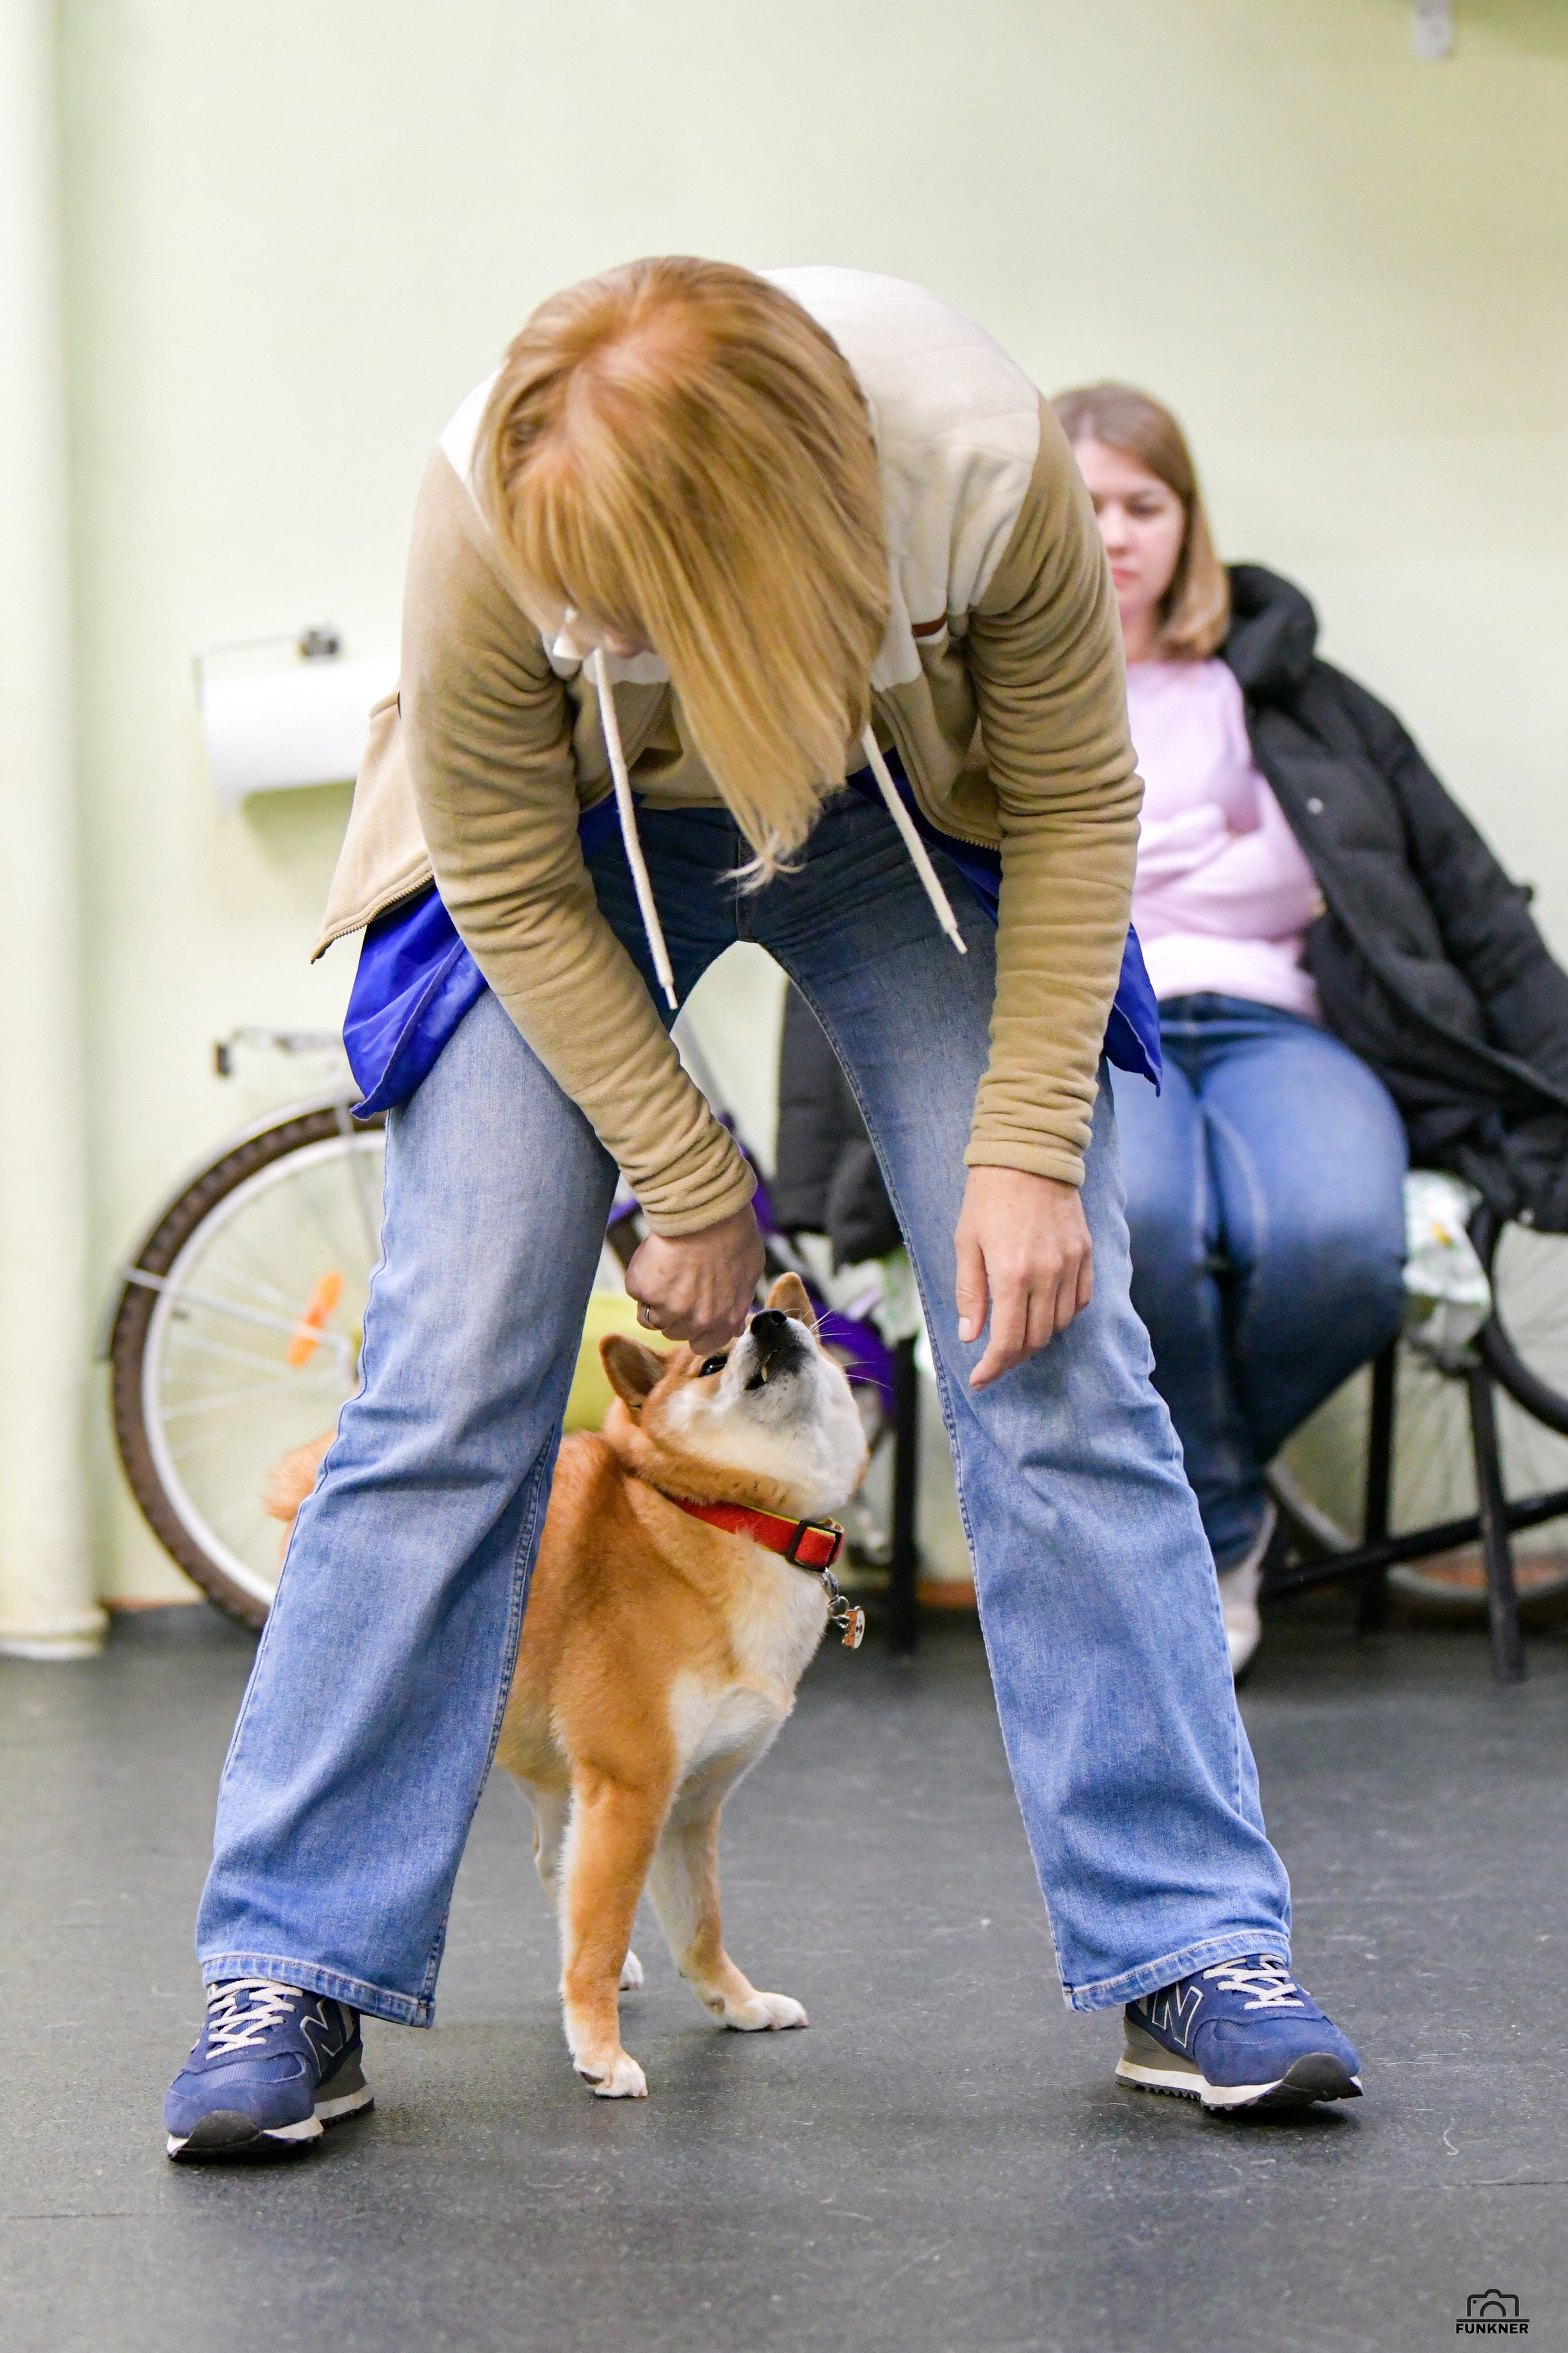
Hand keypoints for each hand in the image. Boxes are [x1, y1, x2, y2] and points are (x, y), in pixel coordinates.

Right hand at [624, 1202, 764, 1353]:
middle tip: (679, 1281)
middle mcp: (696, 1322)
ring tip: (667, 1269)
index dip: (695, 1330)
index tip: (692, 1312)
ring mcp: (667, 1309)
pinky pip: (636, 1291)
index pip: (702, 1346)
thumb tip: (735, 1327)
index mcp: (724, 1321)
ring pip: (651, 1317)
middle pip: (673, 1332)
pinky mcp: (644, 1290)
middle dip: (674, 1312)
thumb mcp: (749, 1275)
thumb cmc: (733, 1236)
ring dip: (655, 1298)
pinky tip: (656, 1257)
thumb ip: (739, 1305)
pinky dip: (641, 1276)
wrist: (707, 1213)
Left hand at [954, 1167, 1092, 1388]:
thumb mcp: (966, 1243)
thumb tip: (971, 1335)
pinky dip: (1062, 1316)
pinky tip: (1043, 1312)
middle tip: (994, 1360)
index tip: (980, 1378)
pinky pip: (1080, 1301)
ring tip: (1016, 1335)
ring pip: (1060, 1325)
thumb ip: (970, 1293)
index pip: (1008, 1341)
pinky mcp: (1086, 1254)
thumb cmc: (988, 1196)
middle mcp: (1047, 1275)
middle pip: (1036, 1339)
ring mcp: (1071, 1265)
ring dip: (1037, 1338)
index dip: (993, 1367)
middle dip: (1012, 1358)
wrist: (1030, 1154)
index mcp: (1012, 1274)